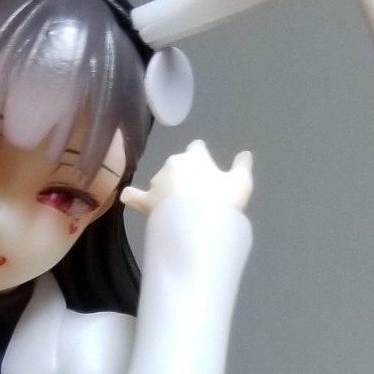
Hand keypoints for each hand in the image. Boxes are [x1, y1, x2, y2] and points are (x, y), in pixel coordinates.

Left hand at [122, 140, 252, 216]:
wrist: (199, 224)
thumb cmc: (222, 200)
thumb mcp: (241, 183)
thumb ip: (242, 166)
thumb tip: (245, 154)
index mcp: (195, 156)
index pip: (197, 148)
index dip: (200, 156)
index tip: (205, 167)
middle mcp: (173, 163)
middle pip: (177, 165)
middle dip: (183, 175)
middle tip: (194, 195)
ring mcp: (158, 181)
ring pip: (160, 180)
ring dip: (165, 188)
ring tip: (175, 207)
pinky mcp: (147, 201)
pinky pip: (134, 195)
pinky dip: (132, 196)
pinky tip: (128, 197)